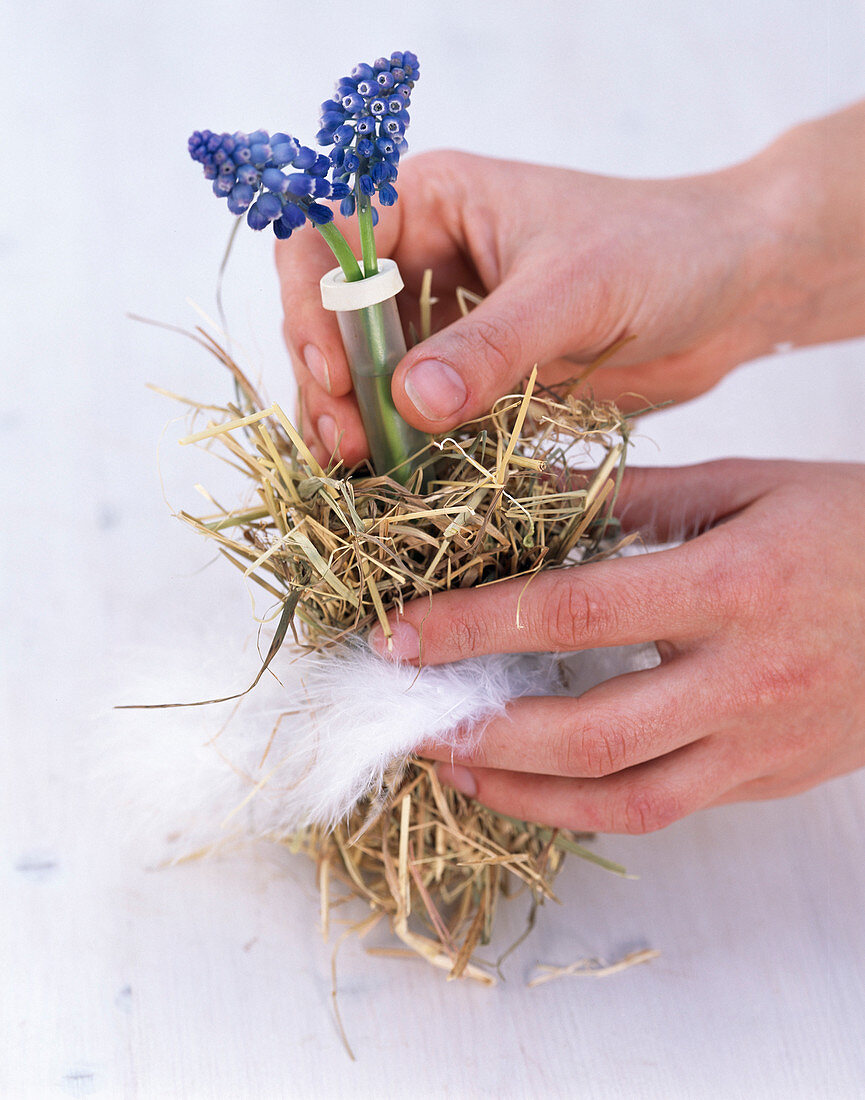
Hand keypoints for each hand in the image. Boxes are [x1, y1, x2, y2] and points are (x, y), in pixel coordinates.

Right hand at [277, 102, 864, 467]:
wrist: (734, 292)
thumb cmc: (662, 252)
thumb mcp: (573, 290)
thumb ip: (491, 345)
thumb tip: (407, 403)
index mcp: (429, 204)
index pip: (327, 244)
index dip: (311, 306)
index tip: (331, 372)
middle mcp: (422, 263)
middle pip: (333, 324)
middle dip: (329, 385)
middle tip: (346, 447)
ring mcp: (445, 327)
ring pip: (367, 380)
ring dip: (357, 427)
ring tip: (364, 474)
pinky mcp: (473, 382)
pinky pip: (417, 419)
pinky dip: (403, 451)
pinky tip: (400, 482)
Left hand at [370, 460, 864, 832]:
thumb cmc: (855, 527)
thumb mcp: (749, 485)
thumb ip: (638, 493)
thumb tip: (533, 495)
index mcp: (733, 584)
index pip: (575, 614)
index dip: (475, 627)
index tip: (401, 634)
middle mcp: (745, 677)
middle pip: (589, 732)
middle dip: (482, 730)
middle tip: (409, 717)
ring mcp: (760, 743)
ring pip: (623, 798)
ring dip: (522, 790)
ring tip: (452, 764)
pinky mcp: (767, 778)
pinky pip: (664, 808)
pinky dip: (584, 808)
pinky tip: (531, 785)